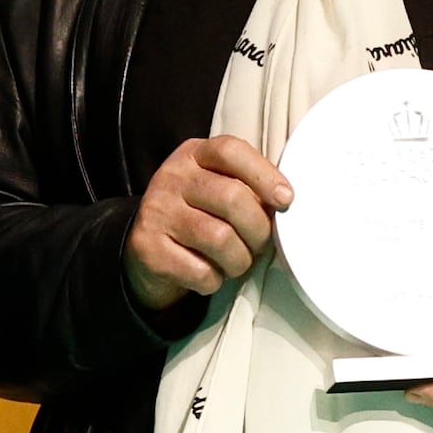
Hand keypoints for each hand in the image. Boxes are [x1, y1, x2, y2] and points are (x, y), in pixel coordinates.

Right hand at [127, 134, 291, 307]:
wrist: (146, 250)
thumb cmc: (198, 217)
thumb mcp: (217, 188)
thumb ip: (248, 186)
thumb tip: (285, 202)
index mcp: (194, 155)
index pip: (231, 151)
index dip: (264, 175)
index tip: (286, 200)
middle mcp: (171, 177)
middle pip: (232, 198)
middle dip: (258, 230)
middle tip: (260, 244)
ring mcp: (157, 212)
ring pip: (220, 238)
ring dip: (239, 260)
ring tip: (236, 261)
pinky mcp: (148, 248)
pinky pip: (200, 271)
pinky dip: (214, 280)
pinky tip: (209, 274)